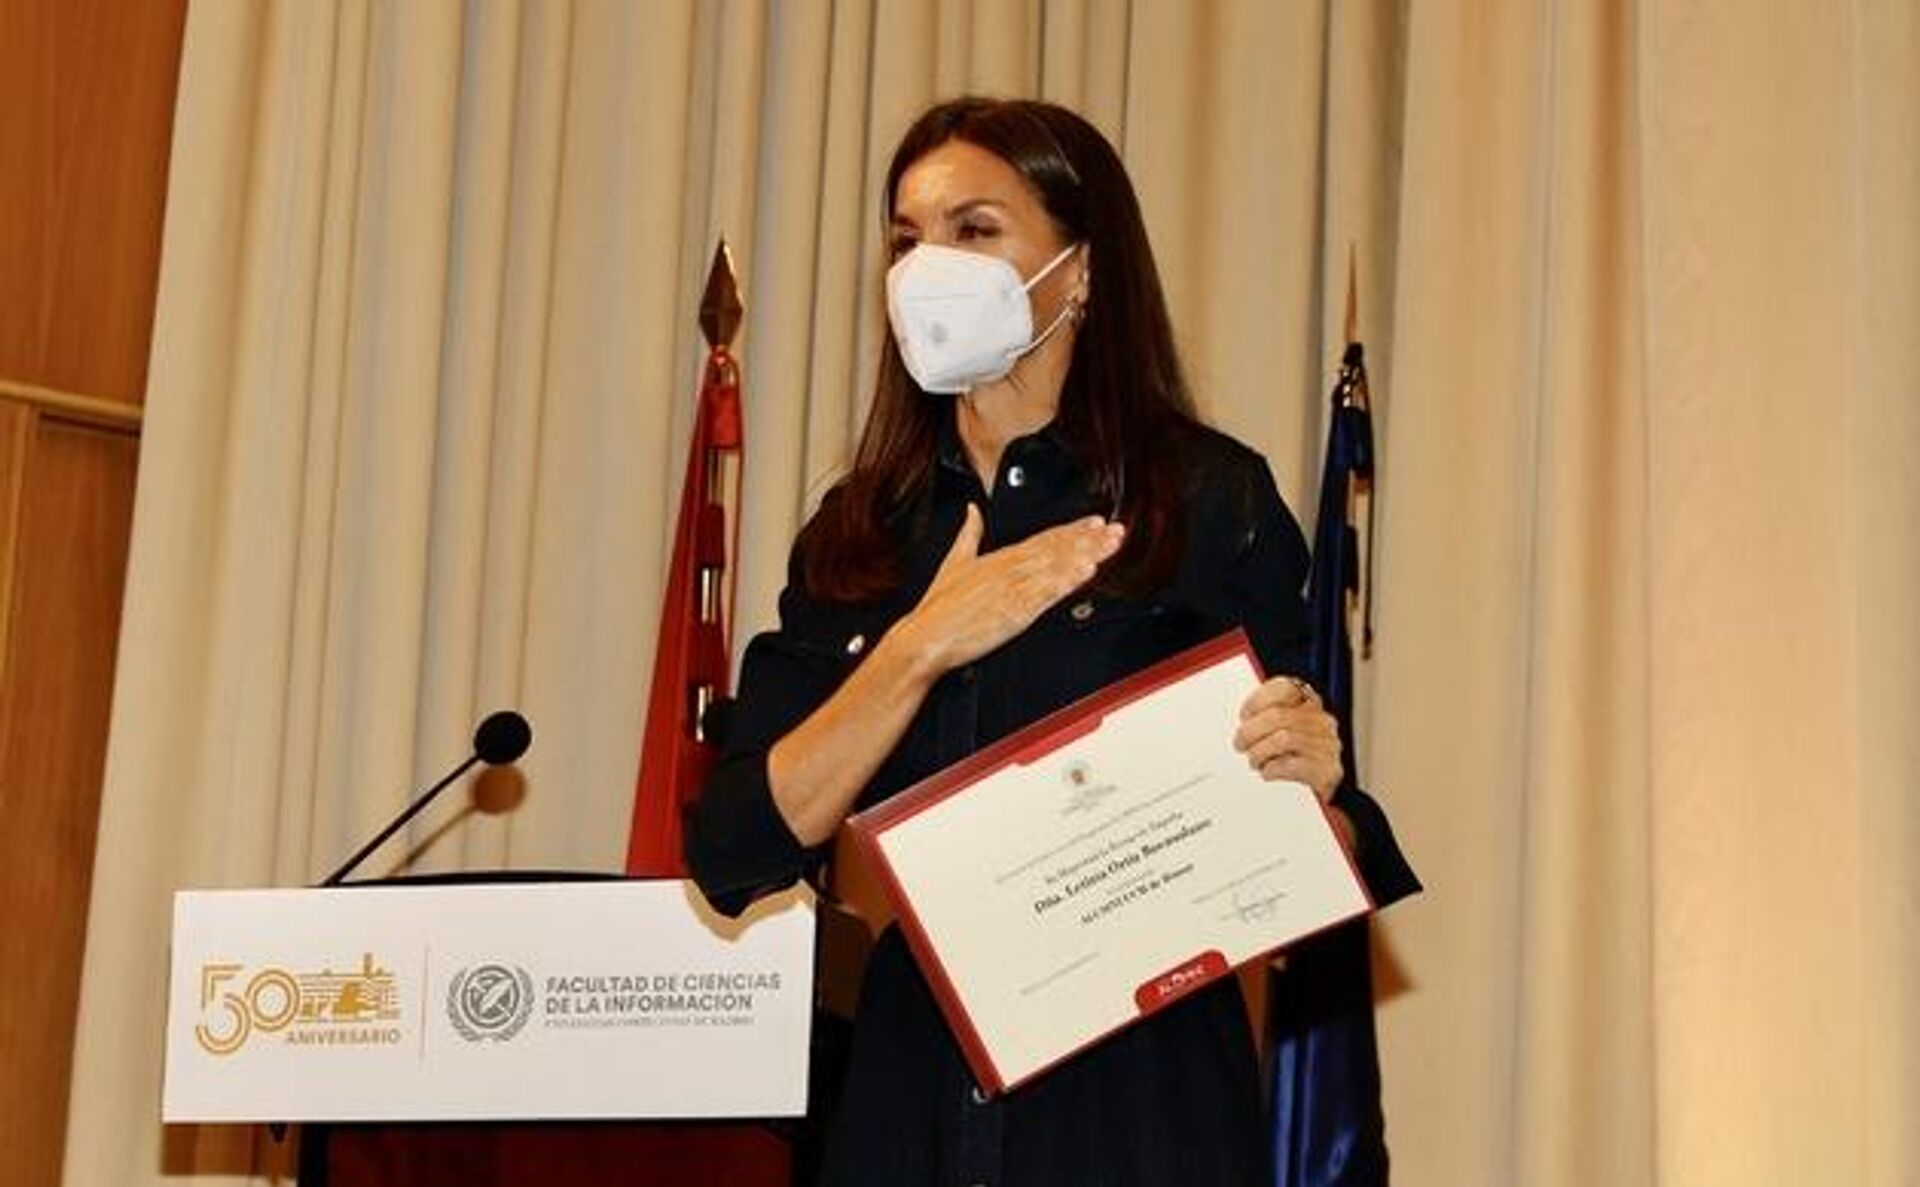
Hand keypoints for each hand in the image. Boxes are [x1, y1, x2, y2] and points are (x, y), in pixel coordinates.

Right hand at [888, 504, 1124, 678]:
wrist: (925, 637)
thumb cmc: (938, 606)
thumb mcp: (954, 560)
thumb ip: (968, 533)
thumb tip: (972, 510)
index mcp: (1000, 557)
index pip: (1044, 538)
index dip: (1073, 530)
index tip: (1096, 522)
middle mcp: (1010, 568)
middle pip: (1057, 549)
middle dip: (1089, 539)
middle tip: (1116, 529)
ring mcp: (1014, 588)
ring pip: (1057, 567)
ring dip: (1087, 555)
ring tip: (1110, 546)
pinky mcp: (1014, 610)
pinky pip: (1047, 593)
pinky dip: (1068, 580)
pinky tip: (1086, 572)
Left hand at [1232, 676, 1343, 804]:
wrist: (1316, 795)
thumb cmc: (1293, 758)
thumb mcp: (1282, 731)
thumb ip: (1267, 718)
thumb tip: (1242, 720)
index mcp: (1310, 705)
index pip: (1286, 687)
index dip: (1259, 699)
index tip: (1244, 715)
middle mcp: (1322, 721)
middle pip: (1278, 716)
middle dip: (1251, 731)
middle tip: (1240, 744)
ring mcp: (1328, 746)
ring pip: (1283, 739)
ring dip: (1260, 752)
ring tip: (1254, 761)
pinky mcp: (1328, 771)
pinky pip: (1293, 765)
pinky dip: (1273, 769)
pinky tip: (1268, 772)